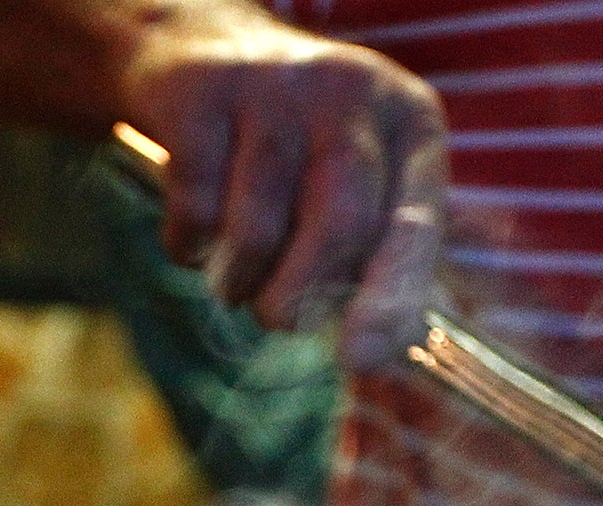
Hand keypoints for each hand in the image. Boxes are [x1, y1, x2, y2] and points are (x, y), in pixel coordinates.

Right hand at [117, 3, 446, 371]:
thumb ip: (378, 258)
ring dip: (237, 281)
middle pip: (338, 227)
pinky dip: (188, 247)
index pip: (414, 222)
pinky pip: (196, 209)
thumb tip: (376, 356)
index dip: (391, 297)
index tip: (359, 359)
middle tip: (276, 320)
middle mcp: (352, 91)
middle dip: (298, 298)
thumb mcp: (357, 180)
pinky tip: (195, 235)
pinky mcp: (204, 91)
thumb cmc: (297, 148)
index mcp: (410, 124)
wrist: (204, 48)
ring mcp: (275, 85)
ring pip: (258, 230)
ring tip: (233, 274)